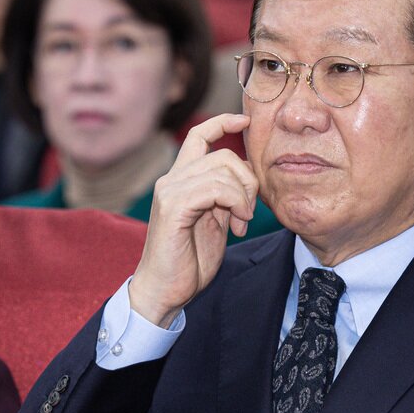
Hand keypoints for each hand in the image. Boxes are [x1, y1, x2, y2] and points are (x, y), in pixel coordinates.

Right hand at [129, 114, 257, 327]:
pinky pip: (215, 188)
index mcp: (181, 180)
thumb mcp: (215, 222)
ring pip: (221, 169)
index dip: (223, 122)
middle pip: (222, 154)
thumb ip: (226, 196)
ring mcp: (170, 191)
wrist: (164, 291)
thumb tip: (247, 175)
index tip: (245, 121)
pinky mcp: (173, 207)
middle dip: (248, 180)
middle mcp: (171, 180)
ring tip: (241, 222)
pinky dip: (234, 203)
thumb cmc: (188, 261)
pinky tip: (236, 225)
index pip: (200, 135)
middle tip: (249, 212)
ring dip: (243, 197)